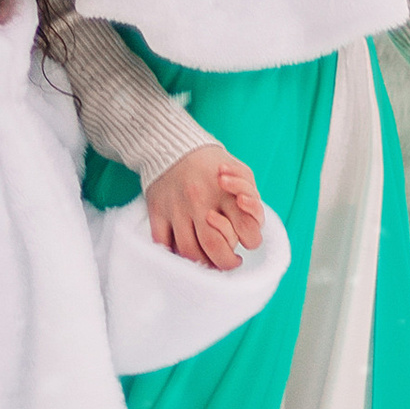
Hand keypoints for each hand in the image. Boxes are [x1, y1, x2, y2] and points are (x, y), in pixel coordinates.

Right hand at [146, 144, 265, 270]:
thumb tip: (252, 228)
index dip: (250, 242)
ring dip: (202, 263)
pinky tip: (184, 251)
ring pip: (189, 251)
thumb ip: (251, 199)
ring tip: (208, 261)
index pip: (245, 231)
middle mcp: (200, 202)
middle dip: (226, 262)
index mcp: (226, 193)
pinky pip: (162, 244)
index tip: (245, 246)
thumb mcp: (242, 172)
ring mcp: (177, 208)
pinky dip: (173, 254)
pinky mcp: (157, 211)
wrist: (173, 145)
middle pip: (215, 248)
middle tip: (229, 260)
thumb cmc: (213, 164)